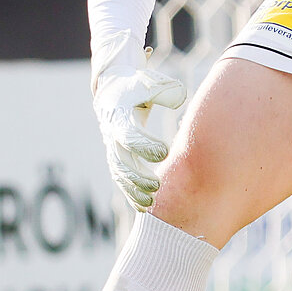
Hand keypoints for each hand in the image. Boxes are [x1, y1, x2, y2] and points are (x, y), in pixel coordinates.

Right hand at [92, 64, 186, 209]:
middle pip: (120, 161)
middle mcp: (113, 136)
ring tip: (151, 204)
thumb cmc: (138, 87)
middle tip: (157, 187)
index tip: (164, 152)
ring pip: (119, 175)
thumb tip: (178, 100)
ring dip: (133, 191)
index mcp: (120, 116)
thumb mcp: (151, 83)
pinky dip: (130, 194)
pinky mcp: (117, 159)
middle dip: (137, 176)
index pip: (128, 135)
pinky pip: (121, 180)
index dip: (144, 145)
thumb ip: (164, 90)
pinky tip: (144, 208)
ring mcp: (113, 149)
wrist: (114, 92)